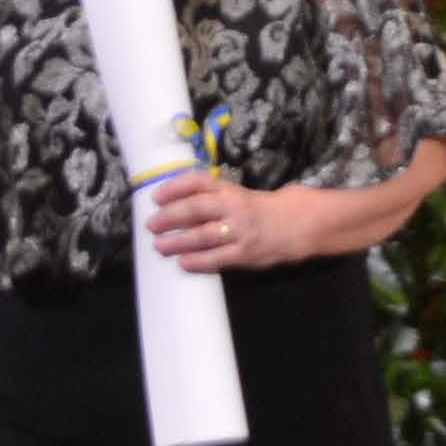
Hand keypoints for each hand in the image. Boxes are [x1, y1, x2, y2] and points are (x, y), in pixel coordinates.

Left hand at [141, 165, 269, 271]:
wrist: (294, 224)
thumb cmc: (255, 209)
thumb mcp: (235, 195)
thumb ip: (209, 197)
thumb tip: (170, 205)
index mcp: (228, 189)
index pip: (198, 182)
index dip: (174, 187)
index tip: (155, 197)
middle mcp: (233, 206)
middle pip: (196, 208)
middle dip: (170, 216)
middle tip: (151, 225)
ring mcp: (239, 231)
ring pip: (203, 235)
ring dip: (178, 241)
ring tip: (159, 246)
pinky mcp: (244, 254)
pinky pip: (217, 258)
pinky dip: (198, 261)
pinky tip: (183, 262)